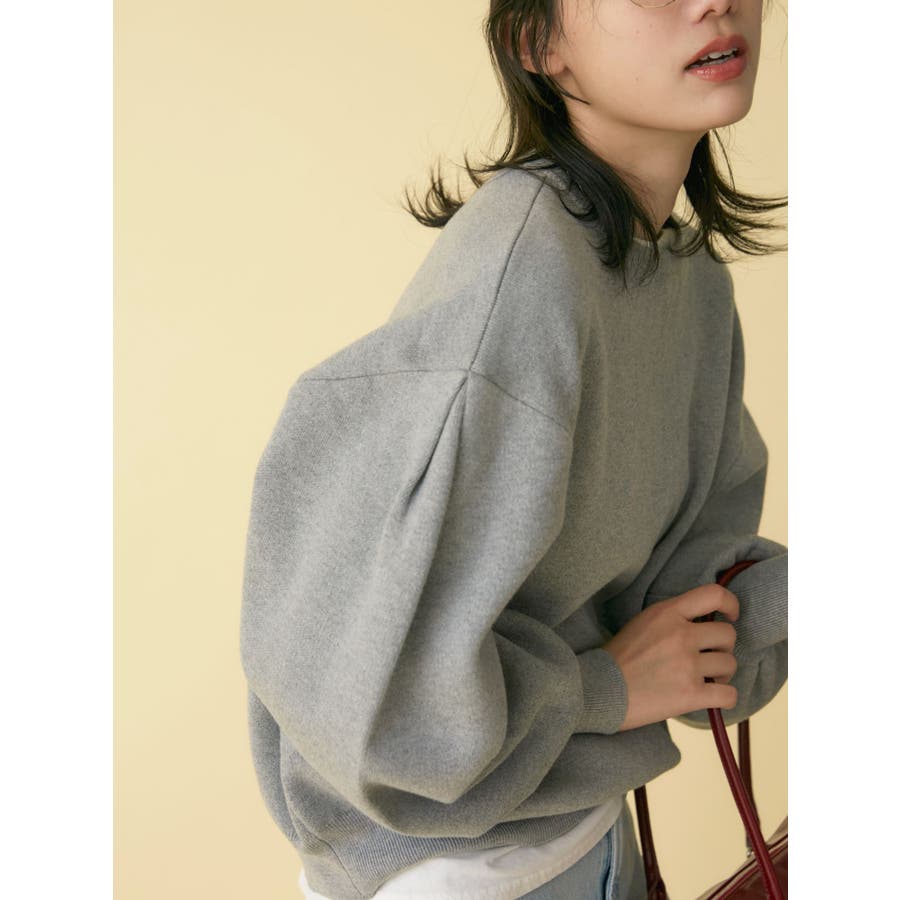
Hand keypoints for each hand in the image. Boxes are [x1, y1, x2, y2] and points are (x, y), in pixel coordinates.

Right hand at [602, 584, 739, 731]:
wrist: (600, 689)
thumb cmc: (618, 657)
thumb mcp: (643, 622)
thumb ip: (672, 619)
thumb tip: (703, 626)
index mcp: (667, 613)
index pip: (714, 595)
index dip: (730, 604)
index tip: (730, 616)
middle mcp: (681, 635)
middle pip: (727, 635)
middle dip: (723, 647)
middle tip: (709, 658)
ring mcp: (687, 665)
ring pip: (730, 664)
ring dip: (722, 674)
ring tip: (706, 679)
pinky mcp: (690, 694)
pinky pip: (729, 695)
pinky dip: (725, 697)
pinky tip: (714, 698)